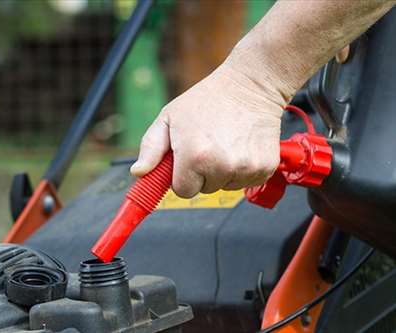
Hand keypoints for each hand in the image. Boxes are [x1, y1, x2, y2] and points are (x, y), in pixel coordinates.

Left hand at [130, 60, 286, 197]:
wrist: (251, 84)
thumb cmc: (208, 99)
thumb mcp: (169, 118)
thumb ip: (150, 148)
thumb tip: (139, 173)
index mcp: (194, 156)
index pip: (182, 191)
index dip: (182, 176)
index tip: (187, 160)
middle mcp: (221, 165)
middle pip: (205, 189)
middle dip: (203, 172)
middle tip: (208, 144)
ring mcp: (246, 168)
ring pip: (226, 186)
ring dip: (223, 171)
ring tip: (226, 142)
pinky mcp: (265, 168)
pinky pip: (246, 182)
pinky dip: (243, 169)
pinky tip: (241, 145)